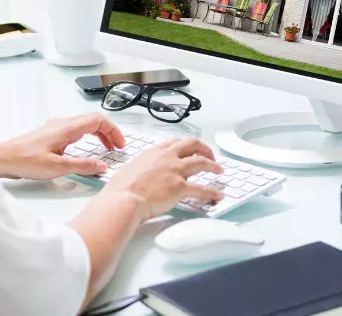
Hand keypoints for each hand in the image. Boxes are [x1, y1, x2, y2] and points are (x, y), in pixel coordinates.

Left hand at [0, 113, 125, 179]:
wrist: (3, 158)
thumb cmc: (25, 160)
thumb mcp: (58, 167)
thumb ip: (83, 166)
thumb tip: (102, 166)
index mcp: (67, 127)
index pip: (98, 121)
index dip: (113, 132)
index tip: (120, 145)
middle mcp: (63, 124)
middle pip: (93, 121)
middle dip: (108, 133)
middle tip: (116, 148)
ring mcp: (56, 128)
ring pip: (85, 125)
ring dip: (98, 135)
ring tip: (105, 149)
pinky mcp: (51, 135)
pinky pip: (76, 131)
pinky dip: (87, 138)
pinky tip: (85, 151)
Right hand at [103, 137, 224, 220]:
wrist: (124, 199)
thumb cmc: (121, 188)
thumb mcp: (130, 169)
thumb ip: (141, 167)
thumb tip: (141, 173)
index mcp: (154, 152)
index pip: (175, 142)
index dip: (186, 145)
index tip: (190, 149)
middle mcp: (167, 157)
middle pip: (192, 145)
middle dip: (204, 148)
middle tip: (210, 156)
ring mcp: (175, 171)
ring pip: (202, 162)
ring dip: (213, 165)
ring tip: (219, 170)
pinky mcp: (180, 187)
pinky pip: (201, 189)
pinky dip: (212, 192)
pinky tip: (218, 195)